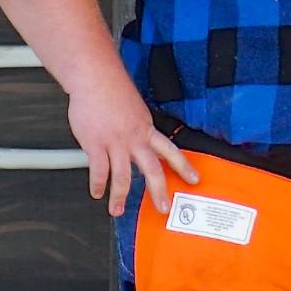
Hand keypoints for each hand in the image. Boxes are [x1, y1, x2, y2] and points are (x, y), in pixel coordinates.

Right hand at [68, 75, 196, 216]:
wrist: (96, 79)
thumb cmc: (113, 91)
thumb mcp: (135, 110)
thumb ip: (138, 128)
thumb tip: (139, 141)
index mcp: (147, 130)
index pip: (171, 151)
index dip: (184, 166)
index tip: (194, 180)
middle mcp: (135, 139)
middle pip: (152, 169)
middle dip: (159, 191)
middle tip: (163, 207)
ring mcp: (115, 143)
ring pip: (122, 176)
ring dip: (120, 196)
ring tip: (117, 210)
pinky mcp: (95, 144)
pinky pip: (98, 170)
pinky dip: (97, 184)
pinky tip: (96, 193)